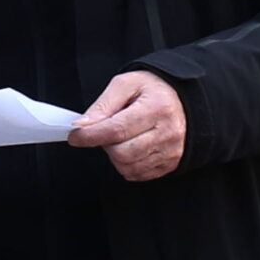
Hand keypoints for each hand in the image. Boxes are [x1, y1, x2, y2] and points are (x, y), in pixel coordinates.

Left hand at [70, 70, 186, 181]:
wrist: (184, 100)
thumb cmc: (153, 90)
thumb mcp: (126, 85)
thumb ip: (102, 105)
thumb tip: (82, 126)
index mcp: (157, 107)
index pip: (117, 129)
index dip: (90, 136)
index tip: (75, 136)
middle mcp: (168, 132)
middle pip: (121, 153)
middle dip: (104, 144)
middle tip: (105, 131)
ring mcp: (171, 151)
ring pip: (127, 167)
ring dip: (115, 155)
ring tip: (121, 137)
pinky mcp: (170, 164)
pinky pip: (137, 174)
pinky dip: (126, 164)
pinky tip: (131, 147)